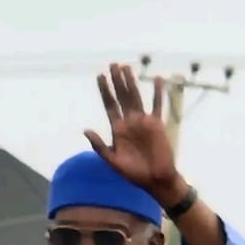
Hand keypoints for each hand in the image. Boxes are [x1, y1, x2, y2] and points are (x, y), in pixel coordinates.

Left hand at [84, 64, 182, 201]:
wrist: (155, 180)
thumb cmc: (133, 174)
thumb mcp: (112, 161)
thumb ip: (99, 145)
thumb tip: (85, 129)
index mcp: (117, 129)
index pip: (109, 105)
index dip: (104, 91)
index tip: (100, 76)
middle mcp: (129, 121)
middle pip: (121, 96)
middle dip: (116, 81)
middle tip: (112, 64)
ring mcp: (143, 121)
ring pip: (136, 97)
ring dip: (131, 82)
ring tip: (127, 67)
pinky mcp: (157, 124)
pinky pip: (157, 105)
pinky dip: (158, 93)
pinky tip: (159, 79)